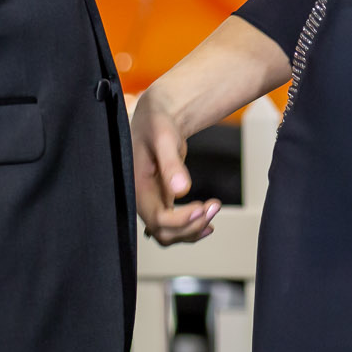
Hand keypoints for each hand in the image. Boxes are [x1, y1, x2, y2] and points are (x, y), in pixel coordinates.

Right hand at [131, 85, 222, 244]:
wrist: (156, 118)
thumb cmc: (156, 123)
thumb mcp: (164, 139)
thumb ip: (171, 164)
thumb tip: (181, 190)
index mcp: (137, 187)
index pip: (157, 219)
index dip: (180, 220)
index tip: (201, 207)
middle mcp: (141, 199)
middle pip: (164, 232)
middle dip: (190, 226)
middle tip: (214, 206)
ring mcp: (151, 202)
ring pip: (169, 233)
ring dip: (193, 228)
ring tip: (214, 208)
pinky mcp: (161, 200)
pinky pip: (173, 225)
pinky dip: (190, 227)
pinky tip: (207, 221)